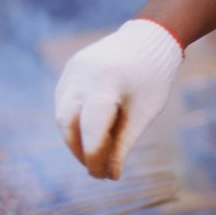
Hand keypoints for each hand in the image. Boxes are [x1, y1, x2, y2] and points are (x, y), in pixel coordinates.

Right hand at [54, 19, 182, 178]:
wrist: (149, 37)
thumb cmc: (152, 78)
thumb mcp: (143, 113)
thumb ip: (123, 144)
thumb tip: (109, 174)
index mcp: (105, 83)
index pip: (90, 130)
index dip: (94, 158)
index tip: (104, 177)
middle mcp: (81, 75)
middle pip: (67, 124)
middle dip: (79, 151)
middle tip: (96, 169)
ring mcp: (71, 71)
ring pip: (62, 115)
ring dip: (75, 138)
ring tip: (96, 153)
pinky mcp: (69, 71)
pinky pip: (65, 102)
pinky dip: (75, 122)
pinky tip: (91, 133)